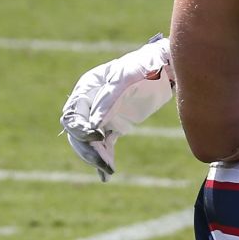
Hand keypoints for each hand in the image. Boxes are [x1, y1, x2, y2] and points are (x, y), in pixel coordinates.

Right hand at [60, 36, 173, 180]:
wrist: (165, 66)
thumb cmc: (145, 64)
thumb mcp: (127, 76)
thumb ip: (109, 97)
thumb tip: (93, 122)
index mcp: (88, 87)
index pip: (73, 113)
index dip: (79, 128)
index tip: (95, 138)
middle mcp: (90, 102)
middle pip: (77, 131)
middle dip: (87, 148)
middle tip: (102, 162)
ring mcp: (101, 114)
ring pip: (89, 141)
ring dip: (95, 156)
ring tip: (108, 169)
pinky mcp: (114, 124)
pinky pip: (104, 145)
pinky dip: (104, 158)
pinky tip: (106, 175)